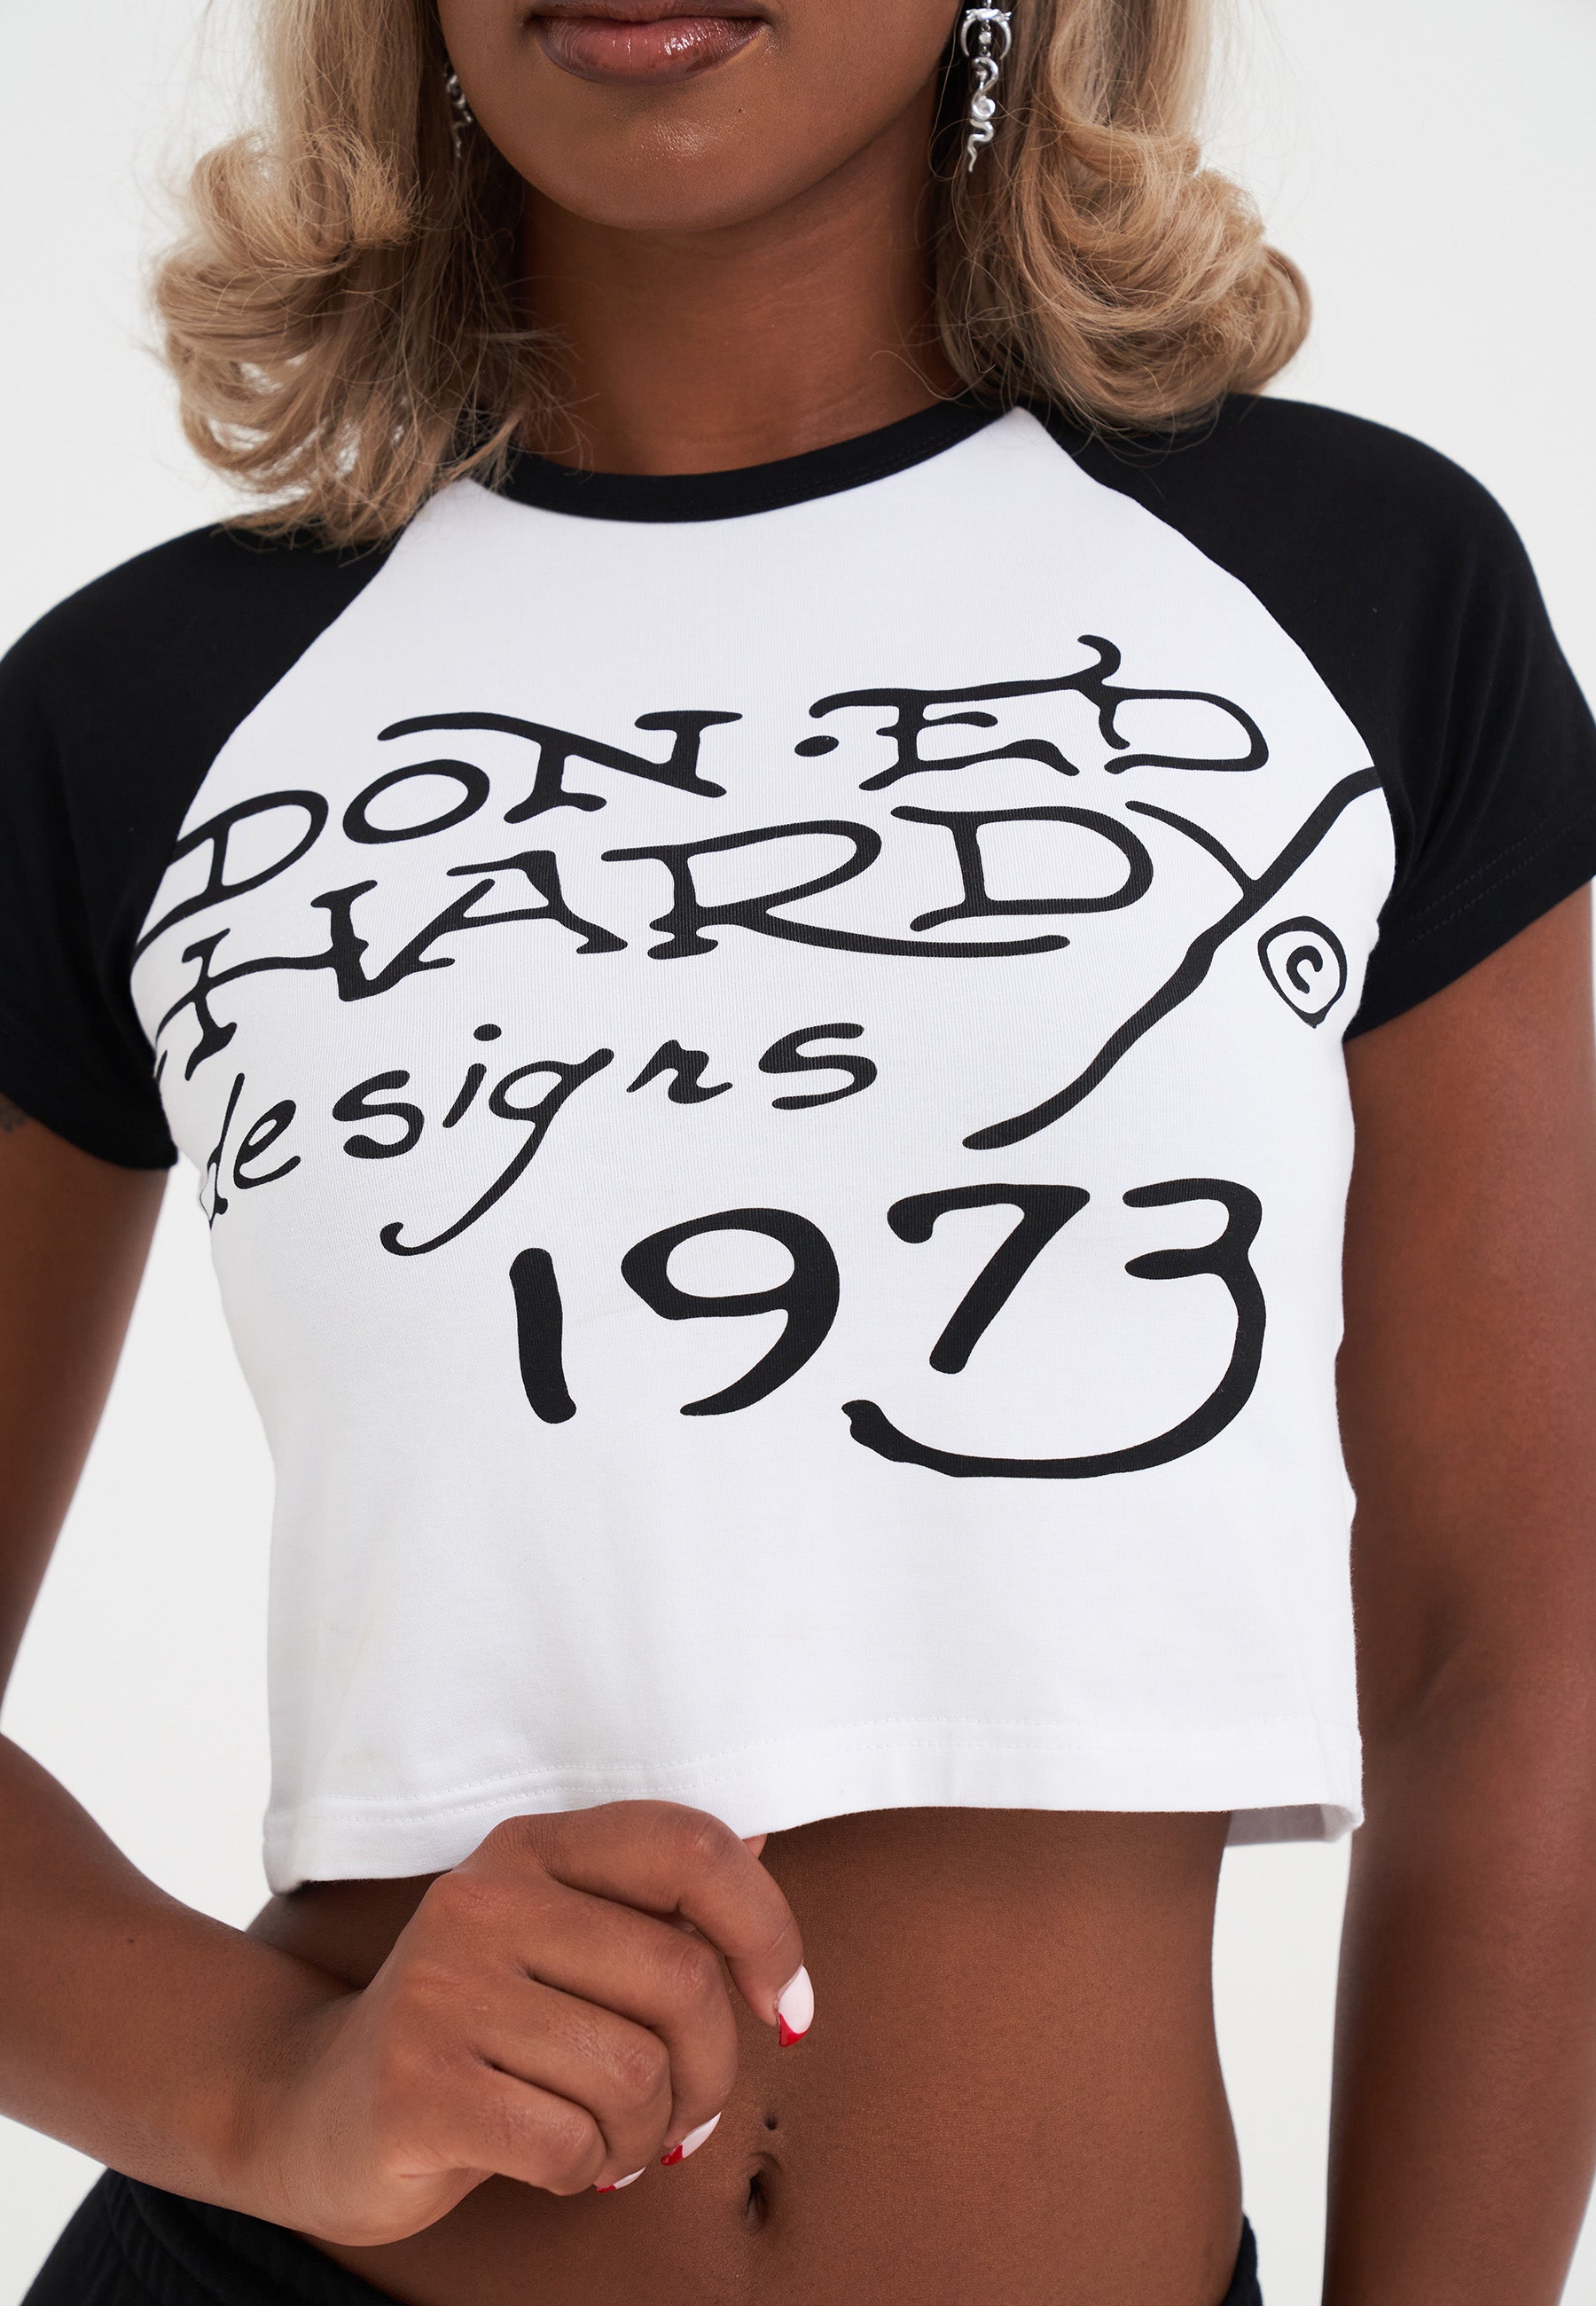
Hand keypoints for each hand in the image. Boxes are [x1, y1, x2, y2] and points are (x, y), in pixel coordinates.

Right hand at [241, 1801, 809, 2243]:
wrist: (317, 2105)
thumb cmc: (477, 2022)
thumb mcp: (560, 1938)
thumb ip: (654, 1896)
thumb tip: (762, 1832)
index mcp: (533, 1847)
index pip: (690, 1847)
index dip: (769, 1929)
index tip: (788, 2007)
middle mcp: (484, 1899)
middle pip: (683, 1980)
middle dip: (711, 2071)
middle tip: (684, 2112)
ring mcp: (442, 1989)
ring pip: (636, 2074)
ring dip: (647, 2134)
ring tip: (613, 2138)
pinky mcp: (418, 2087)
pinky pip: (571, 2144)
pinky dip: (589, 2171)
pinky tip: (560, 2161)